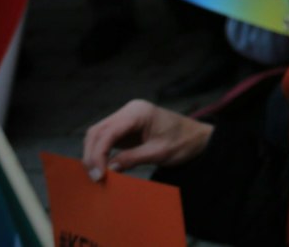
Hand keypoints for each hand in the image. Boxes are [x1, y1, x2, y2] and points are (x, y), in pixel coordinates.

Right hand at [82, 100, 213, 178]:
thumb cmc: (183, 142)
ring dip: (93, 154)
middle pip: (97, 131)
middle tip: (95, 178)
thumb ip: (133, 159)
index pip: (108, 132)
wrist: (197, 137)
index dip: (98, 154)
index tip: (98, 174)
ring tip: (96, 175)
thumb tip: (109, 169)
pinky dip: (100, 152)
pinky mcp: (125, 127)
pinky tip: (101, 167)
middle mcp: (129, 110)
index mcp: (139, 112)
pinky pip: (105, 138)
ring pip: (97, 134)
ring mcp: (126, 117)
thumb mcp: (160, 153)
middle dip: (92, 155)